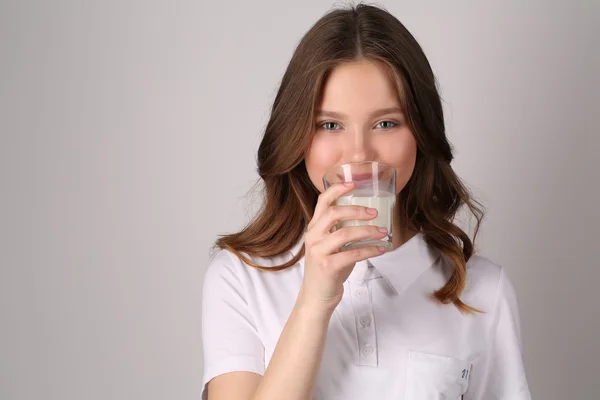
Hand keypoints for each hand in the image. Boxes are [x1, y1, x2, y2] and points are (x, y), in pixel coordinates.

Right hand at [297, 182, 387, 312]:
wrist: (317, 296)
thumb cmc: (328, 269)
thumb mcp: (331, 246)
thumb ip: (342, 231)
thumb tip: (368, 219)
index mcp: (314, 228)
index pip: (322, 202)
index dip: (337, 190)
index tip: (353, 184)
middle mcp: (313, 237)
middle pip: (333, 213)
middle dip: (357, 210)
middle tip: (374, 212)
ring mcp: (318, 251)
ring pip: (344, 233)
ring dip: (367, 231)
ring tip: (382, 232)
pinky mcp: (327, 266)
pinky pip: (352, 254)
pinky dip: (369, 250)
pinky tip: (381, 249)